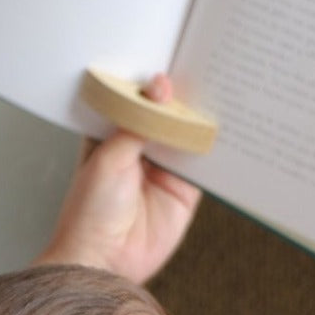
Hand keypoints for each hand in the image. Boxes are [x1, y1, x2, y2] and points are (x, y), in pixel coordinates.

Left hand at [36, 74, 200, 283]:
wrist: (102, 260)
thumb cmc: (89, 211)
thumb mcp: (109, 154)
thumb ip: (138, 121)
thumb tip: (160, 86)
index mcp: (112, 134)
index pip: (137, 100)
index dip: (153, 81)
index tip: (173, 54)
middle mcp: (139, 148)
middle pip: (166, 115)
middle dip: (183, 97)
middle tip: (203, 65)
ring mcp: (163, 169)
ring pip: (187, 135)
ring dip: (201, 119)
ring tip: (220, 88)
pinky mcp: (185, 191)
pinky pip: (204, 164)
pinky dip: (214, 148)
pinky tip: (225, 128)